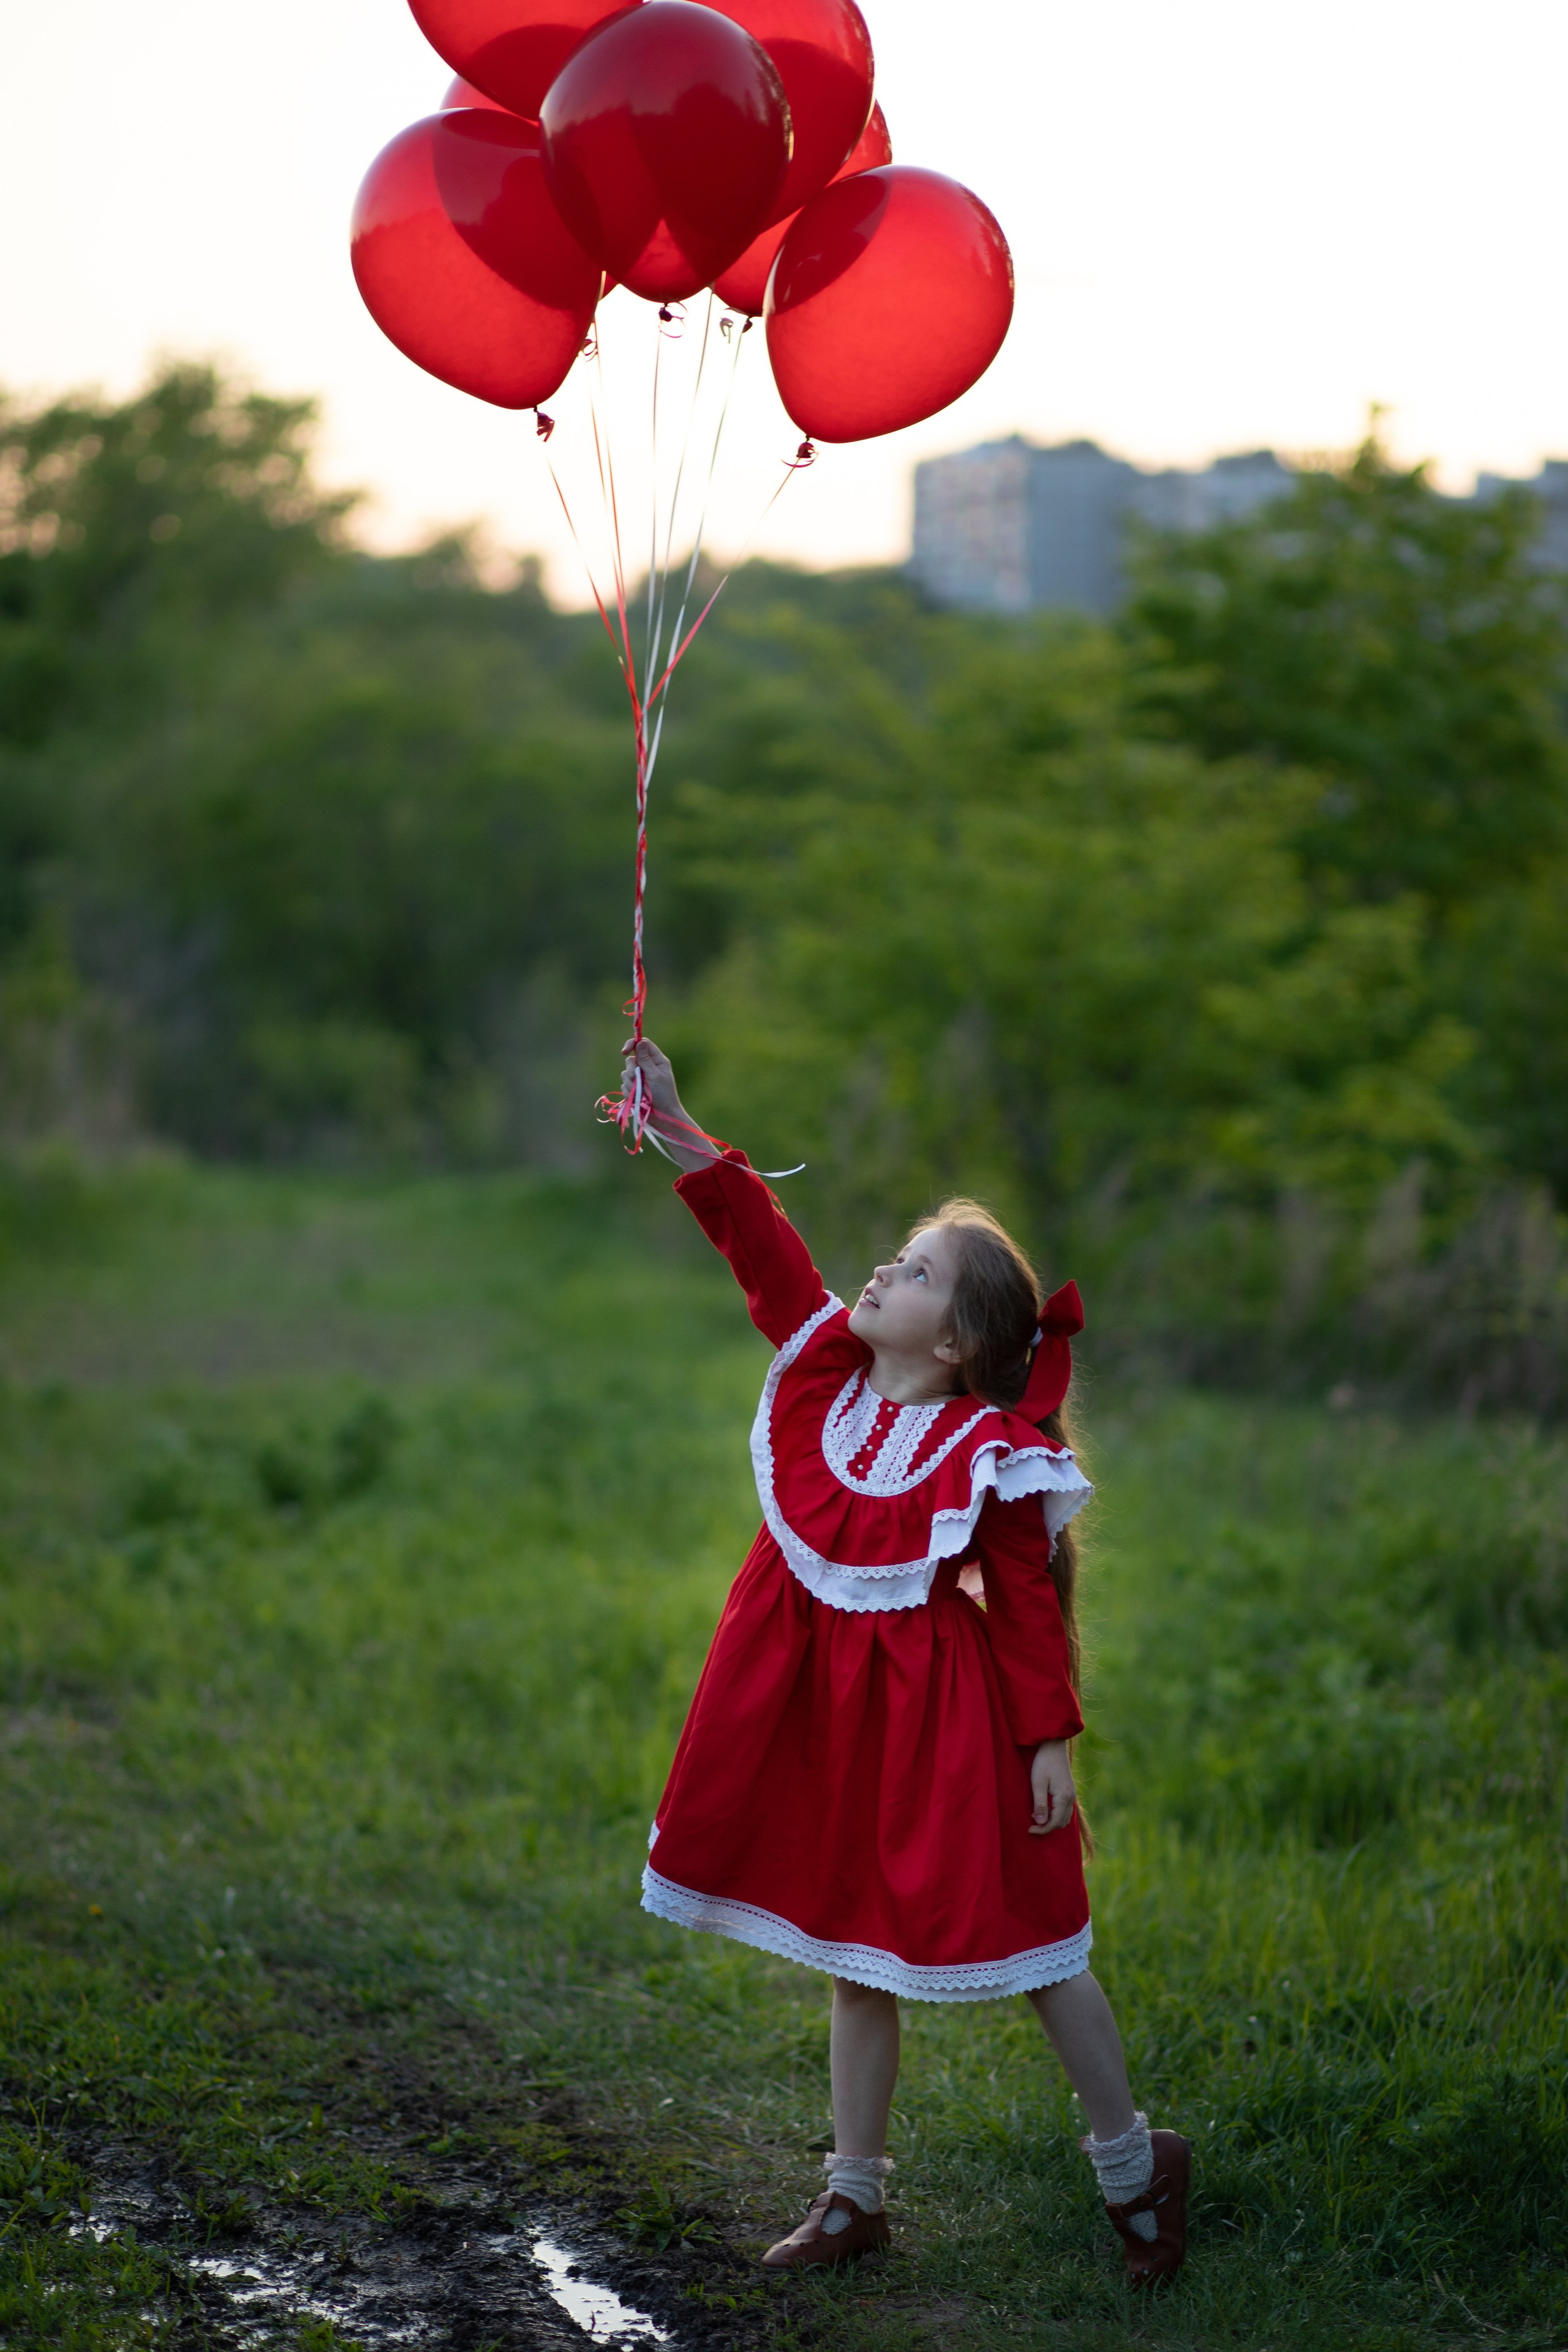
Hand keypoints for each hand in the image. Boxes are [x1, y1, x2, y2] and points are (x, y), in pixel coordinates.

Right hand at [621, 1038, 718, 1171]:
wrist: (662, 1117)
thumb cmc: (664, 1095)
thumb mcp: (655, 1075)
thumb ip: (646, 1060)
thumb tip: (640, 1041)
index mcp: (657, 1061)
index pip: (642, 1045)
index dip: (632, 1045)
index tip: (624, 1052)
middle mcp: (648, 1068)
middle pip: (630, 1060)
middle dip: (631, 1070)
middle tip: (637, 1079)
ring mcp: (640, 1079)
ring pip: (625, 1074)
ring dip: (631, 1084)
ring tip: (641, 1093)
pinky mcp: (633, 1090)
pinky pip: (623, 1086)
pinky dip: (628, 1092)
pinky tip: (637, 1099)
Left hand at [1029, 1740, 1076, 1835]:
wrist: (1054, 1745)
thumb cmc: (1043, 1762)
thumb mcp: (1038, 1783)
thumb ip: (1039, 1804)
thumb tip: (1040, 1822)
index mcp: (1064, 1797)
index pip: (1055, 1822)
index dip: (1042, 1829)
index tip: (1029, 1830)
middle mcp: (1071, 1798)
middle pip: (1061, 1822)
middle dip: (1047, 1827)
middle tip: (1031, 1825)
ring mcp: (1072, 1794)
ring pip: (1064, 1818)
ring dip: (1051, 1821)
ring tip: (1036, 1816)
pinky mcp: (1069, 1791)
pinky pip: (1065, 1810)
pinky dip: (1055, 1815)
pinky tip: (1044, 1809)